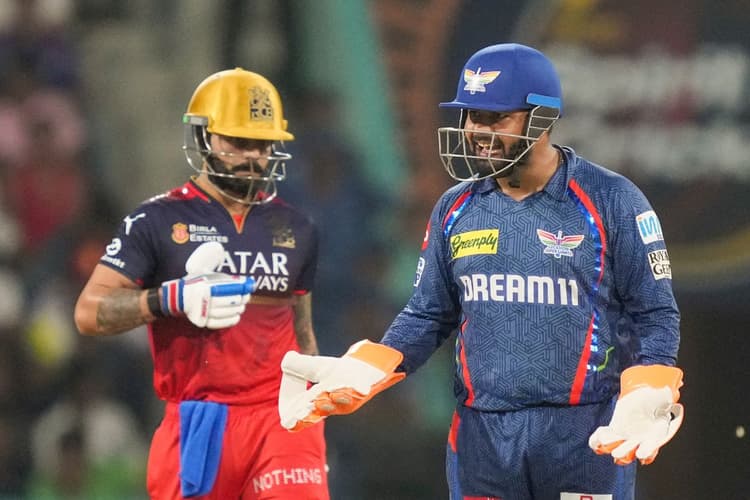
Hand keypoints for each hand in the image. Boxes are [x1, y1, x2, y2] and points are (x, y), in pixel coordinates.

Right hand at [160, 242, 254, 327]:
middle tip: (246, 299)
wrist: (179, 297)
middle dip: (241, 300)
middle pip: (229, 301)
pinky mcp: (202, 321)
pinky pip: (219, 323)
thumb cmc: (197, 283)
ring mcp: (203, 312)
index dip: (241, 290)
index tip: (247, 290)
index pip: (229, 289)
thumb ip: (226, 279)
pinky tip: (236, 317)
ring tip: (241, 307)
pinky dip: (230, 321)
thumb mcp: (209, 275)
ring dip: (237, 310)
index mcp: (205, 286)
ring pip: (226, 313)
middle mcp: (204, 299)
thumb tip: (246, 282)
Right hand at [278, 340, 405, 430]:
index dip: (295, 418)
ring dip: (330, 399)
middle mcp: (333, 403)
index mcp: (318, 400)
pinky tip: (356, 390)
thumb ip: (298, 365)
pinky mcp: (362, 390)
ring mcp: (348, 398)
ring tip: (321, 397)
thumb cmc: (341, 370)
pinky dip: (354, 391)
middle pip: (319, 409)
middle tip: (299, 416)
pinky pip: (357, 392)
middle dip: (309, 413)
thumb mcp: (316, 367)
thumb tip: (286, 362)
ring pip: (337, 400)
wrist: (366, 366)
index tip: (287, 422)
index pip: (304, 412)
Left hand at [589, 365, 683, 464]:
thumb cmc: (658, 398)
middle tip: (617, 453)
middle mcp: (640, 442)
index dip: (645, 454)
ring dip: (609, 447)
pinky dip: (597, 441)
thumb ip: (666, 399)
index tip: (641, 453)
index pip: (649, 452)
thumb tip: (668, 392)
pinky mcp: (615, 429)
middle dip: (623, 453)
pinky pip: (604, 439)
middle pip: (629, 454)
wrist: (648, 395)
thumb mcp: (663, 399)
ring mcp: (627, 437)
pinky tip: (596, 438)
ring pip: (616, 449)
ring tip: (603, 441)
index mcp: (653, 438)